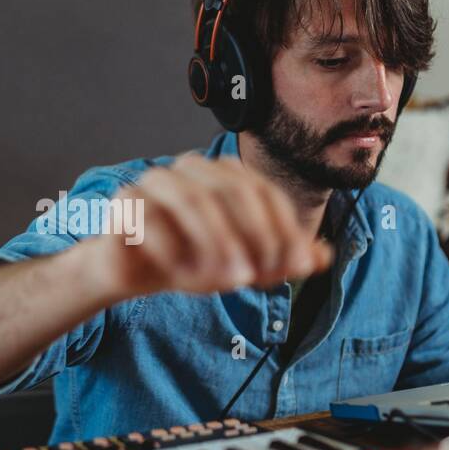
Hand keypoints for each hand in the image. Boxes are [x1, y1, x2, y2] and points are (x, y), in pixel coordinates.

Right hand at [85, 153, 332, 298]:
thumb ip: (283, 258)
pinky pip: (148, 218)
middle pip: (230, 192)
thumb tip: (324, 256)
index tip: (294, 267)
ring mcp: (155, 181)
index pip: (262, 192)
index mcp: (223, 175)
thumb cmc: (192, 258)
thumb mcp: (244, 264)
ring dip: (215, 242)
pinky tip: (182, 275)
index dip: (283, 229)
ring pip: (190, 199)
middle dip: (253, 236)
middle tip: (261, 276)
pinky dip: (170, 248)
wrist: (135, 270)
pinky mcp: (124, 202)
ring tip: (229, 280)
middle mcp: (190, 170)